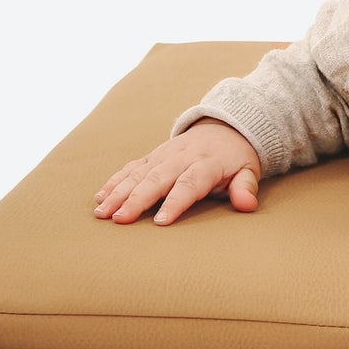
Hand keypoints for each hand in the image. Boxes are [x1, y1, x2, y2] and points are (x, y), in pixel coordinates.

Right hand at [93, 118, 262, 225]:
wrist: (227, 126)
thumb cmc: (236, 157)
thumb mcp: (248, 170)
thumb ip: (246, 187)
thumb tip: (247, 205)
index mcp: (207, 163)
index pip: (190, 183)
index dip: (176, 202)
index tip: (161, 222)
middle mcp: (182, 156)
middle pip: (158, 178)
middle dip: (137, 199)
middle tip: (119, 219)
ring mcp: (165, 154)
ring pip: (140, 172)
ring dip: (119, 191)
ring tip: (102, 212)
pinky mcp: (154, 154)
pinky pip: (132, 166)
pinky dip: (116, 180)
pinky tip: (101, 196)